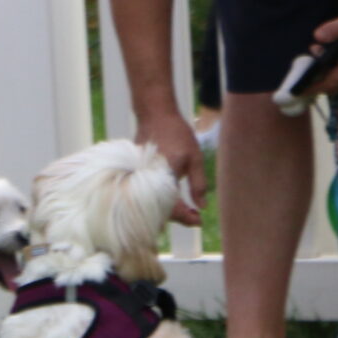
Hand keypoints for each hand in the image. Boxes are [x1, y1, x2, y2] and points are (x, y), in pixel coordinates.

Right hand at [136, 107, 204, 225]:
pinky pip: (147, 195)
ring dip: (169, 212)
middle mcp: (149, 181)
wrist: (155, 116)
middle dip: (179, 217)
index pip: (174, 208)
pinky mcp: (135, 175)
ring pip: (152, 205)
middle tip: (195, 217)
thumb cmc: (178, 135)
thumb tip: (202, 207)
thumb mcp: (195, 158)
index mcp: (165, 177)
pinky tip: (172, 201)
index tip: (200, 220)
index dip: (187, 218)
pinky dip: (160, 202)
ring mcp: (139, 178)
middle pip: (161, 211)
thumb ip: (198, 184)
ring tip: (187, 211)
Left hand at [307, 0, 337, 97]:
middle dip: (320, 84)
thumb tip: (316, 37)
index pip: (331, 82)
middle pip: (337, 84)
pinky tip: (333, 61)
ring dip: (330, 77)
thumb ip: (334, 29)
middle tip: (303, 82)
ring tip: (315, 70)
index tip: (300, 91)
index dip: (314, 87)